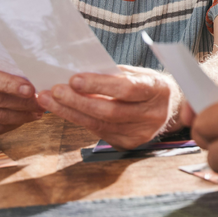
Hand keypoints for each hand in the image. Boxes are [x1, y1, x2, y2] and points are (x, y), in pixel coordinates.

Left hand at [37, 65, 179, 148]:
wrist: (168, 106)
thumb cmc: (146, 83)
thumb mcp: (136, 72)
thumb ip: (113, 73)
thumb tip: (78, 73)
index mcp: (158, 90)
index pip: (126, 89)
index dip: (99, 84)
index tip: (73, 78)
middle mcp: (153, 115)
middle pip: (110, 111)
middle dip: (77, 101)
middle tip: (54, 91)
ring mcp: (141, 133)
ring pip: (100, 125)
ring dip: (71, 112)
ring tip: (49, 100)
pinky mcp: (129, 144)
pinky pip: (99, 132)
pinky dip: (80, 120)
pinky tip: (64, 111)